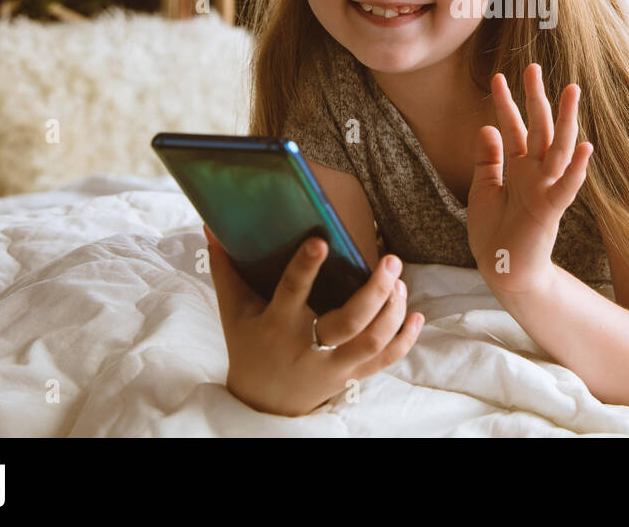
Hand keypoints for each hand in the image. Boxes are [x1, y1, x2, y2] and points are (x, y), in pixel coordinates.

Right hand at [205, 227, 423, 416]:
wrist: (260, 404)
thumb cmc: (248, 346)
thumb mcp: (233, 311)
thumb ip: (226, 268)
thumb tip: (211, 225)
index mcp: (276, 325)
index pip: (291, 291)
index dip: (306, 267)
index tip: (322, 239)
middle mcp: (306, 346)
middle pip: (348, 322)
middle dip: (374, 292)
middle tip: (391, 261)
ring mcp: (332, 366)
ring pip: (371, 342)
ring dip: (392, 312)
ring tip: (400, 282)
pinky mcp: (349, 377)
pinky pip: (383, 362)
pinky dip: (404, 340)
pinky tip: (417, 316)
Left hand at [466, 63, 593, 294]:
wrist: (502, 270)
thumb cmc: (494, 233)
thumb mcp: (482, 190)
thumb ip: (488, 160)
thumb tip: (486, 127)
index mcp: (519, 168)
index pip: (514, 127)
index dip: (506, 103)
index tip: (498, 76)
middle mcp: (535, 173)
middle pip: (539, 128)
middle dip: (536, 98)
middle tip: (533, 67)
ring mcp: (546, 189)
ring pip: (559, 149)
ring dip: (566, 121)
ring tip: (571, 91)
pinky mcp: (551, 210)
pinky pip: (567, 187)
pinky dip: (577, 169)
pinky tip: (585, 147)